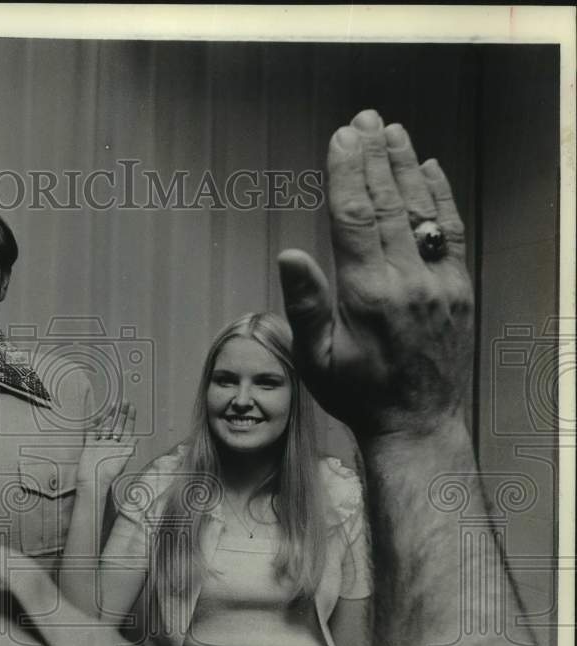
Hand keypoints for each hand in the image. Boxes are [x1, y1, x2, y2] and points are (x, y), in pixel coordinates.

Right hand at [76, 402, 137, 491]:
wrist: (92, 481)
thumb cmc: (108, 473)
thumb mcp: (122, 459)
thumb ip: (129, 447)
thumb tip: (137, 437)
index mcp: (121, 448)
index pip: (127, 429)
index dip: (130, 418)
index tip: (132, 407)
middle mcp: (112, 445)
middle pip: (117, 426)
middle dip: (121, 413)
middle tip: (123, 401)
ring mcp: (101, 445)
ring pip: (106, 427)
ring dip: (109, 416)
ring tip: (113, 405)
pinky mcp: (90, 446)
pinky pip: (92, 432)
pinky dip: (94, 424)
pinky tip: (98, 416)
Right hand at [278, 109, 473, 438]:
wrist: (417, 423)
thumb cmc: (357, 394)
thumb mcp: (316, 358)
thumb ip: (304, 304)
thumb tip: (289, 254)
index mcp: (368, 293)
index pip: (355, 217)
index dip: (346, 172)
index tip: (341, 138)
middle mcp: (408, 280)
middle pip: (388, 203)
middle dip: (374, 157)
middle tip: (364, 119)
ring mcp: (440, 282)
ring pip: (420, 210)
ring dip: (405, 166)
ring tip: (392, 130)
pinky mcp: (460, 289)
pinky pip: (450, 232)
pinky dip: (439, 197)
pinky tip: (431, 169)